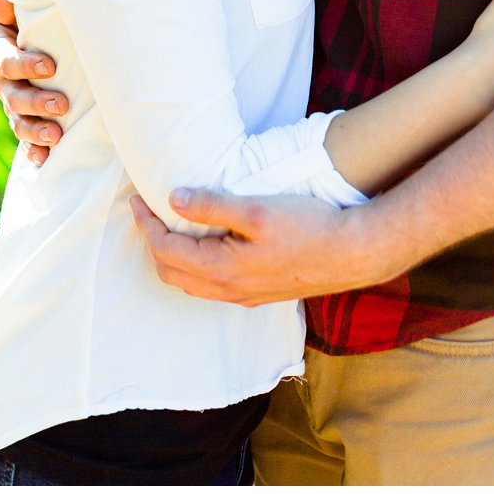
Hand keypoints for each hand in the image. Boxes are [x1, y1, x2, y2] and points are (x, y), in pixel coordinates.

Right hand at [0, 0, 68, 165]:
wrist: (46, 48)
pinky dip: (34, 152)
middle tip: (62, 105)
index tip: (50, 66)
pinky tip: (44, 159)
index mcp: (0, 51)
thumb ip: (13, 9)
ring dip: (35, 130)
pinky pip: (26, 142)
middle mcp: (3, 81)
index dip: (24, 65)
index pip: (5, 60)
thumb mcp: (25, 14)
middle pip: (12, 96)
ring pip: (18, 122)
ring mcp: (13, 105)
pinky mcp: (27, 123)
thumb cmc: (37, 25)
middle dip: (35, 102)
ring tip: (56, 136)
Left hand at [129, 189, 399, 305]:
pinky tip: (203, 243)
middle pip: (171, 272)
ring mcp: (245, 296)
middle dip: (152, 241)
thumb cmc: (310, 227)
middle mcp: (229, 290)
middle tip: (147, 211)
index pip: (164, 250)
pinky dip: (194, 265)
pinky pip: (212, 285)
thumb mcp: (257, 209)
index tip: (137, 198)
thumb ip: (213, 206)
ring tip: (169, 224)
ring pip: (191, 283)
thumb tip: (174, 199)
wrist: (356, 253)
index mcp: (222, 270)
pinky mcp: (260, 293)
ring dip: (172, 256)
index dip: (145, 223)